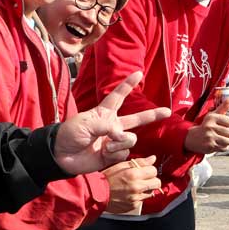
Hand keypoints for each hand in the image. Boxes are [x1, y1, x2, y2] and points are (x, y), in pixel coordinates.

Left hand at [53, 71, 171, 174]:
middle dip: (152, 115)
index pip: (118, 96)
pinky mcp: (112, 156)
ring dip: (120, 142)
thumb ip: (108, 126)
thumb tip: (123, 136)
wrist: (60, 155)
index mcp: (104, 113)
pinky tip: (104, 154)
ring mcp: (113, 141)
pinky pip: (124, 152)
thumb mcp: (87, 122)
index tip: (138, 73)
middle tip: (167, 111)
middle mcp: (112, 126)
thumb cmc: (69, 134)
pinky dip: (115, 153)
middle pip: (137, 119)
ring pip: (130, 139)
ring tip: (105, 145)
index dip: (128, 85)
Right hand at [103, 155, 159, 213]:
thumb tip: (153, 158)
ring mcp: (136, 198)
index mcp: (133, 174)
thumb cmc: (107, 178)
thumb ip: (140, 162)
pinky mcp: (134, 206)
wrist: (97, 194)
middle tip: (144, 179)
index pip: (154, 171)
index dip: (150, 170)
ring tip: (136, 186)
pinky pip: (143, 200)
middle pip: (157, 183)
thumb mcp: (121, 165)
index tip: (145, 170)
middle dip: (152, 179)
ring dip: (146, 188)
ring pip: (151, 192)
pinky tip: (130, 193)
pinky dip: (139, 196)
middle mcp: (136, 187)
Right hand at [184, 98, 228, 153]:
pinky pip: (224, 148)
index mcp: (211, 118)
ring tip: (225, 139)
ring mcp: (210, 137)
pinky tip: (221, 144)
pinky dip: (225, 147)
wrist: (192, 138)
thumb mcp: (212, 115)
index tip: (226, 125)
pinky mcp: (210, 146)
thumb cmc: (206, 125)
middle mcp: (210, 127)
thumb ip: (222, 108)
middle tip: (227, 134)